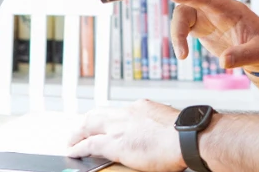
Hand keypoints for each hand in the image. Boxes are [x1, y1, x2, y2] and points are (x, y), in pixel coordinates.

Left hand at [67, 99, 184, 171]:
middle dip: (87, 123)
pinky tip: (73, 151)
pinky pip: (90, 145)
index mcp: (142, 107)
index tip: (106, 124)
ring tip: (71, 141)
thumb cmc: (185, 134)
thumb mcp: (169, 123)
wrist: (187, 137)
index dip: (108, 119)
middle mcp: (128, 113)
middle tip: (79, 130)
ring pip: (90, 125)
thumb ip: (159, 127)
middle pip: (99, 114)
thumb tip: (161, 134)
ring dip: (78, 133)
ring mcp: (120, 127)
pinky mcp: (115, 144)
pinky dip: (79, 147)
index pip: (118, 112)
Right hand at [153, 0, 258, 73]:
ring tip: (182, 54)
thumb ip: (242, 56)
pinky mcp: (202, 26)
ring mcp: (208, 16)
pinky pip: (183, 26)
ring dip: (177, 32)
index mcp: (231, 9)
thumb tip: (224, 61)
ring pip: (183, 13)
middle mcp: (216, 8)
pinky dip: (178, 38)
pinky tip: (182, 54)